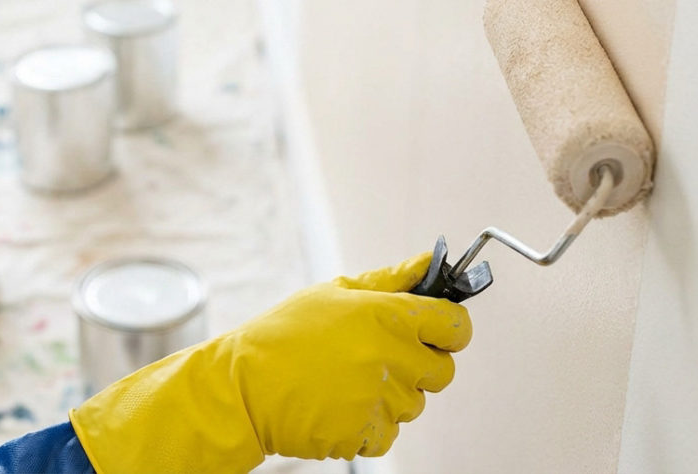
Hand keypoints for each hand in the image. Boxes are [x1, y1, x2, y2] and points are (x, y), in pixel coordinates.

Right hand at [69, 252, 471, 472]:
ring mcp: (379, 399)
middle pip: (443, 370)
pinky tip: (340, 406)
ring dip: (392, 396)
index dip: (449, 328)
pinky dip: (371, 425)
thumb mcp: (332, 292)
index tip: (435, 332)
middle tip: (381, 359)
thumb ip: (390, 279)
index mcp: (385, 315)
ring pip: (416, 404)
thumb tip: (428, 263)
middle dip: (421, 365)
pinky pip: (390, 434)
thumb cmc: (283, 335)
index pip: (455, 325)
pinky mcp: (366, 434)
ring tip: (347, 382)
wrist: (242, 387)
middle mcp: (389, 356)